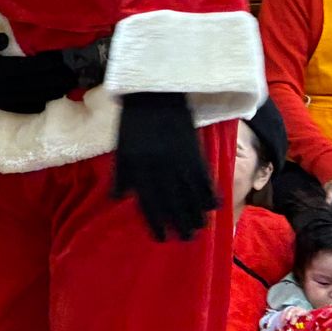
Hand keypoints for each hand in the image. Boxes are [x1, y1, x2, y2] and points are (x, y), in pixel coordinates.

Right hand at [0, 31, 75, 114]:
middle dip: (53, 80)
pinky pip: (14, 108)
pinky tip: (44, 104)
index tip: (61, 59)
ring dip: (47, 93)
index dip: (43, 66)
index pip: (22, 69)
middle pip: (29, 86)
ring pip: (25, 98)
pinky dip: (31, 107)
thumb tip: (4, 40)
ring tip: (66, 86)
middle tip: (73, 74)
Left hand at [111, 90, 216, 240]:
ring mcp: (175, 160)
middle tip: (185, 239)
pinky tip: (213, 207)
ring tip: (200, 229)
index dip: (153, 221)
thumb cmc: (135, 119)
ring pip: (187, 194)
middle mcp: (156, 168)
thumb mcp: (122, 147)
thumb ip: (122, 174)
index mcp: (136, 167)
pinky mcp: (192, 150)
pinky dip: (208, 193)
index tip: (160, 238)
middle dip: (177, 223)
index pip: (146, 201)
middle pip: (169, 202)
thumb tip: (118, 198)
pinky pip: (202, 178)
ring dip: (195, 214)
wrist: (153, 91)